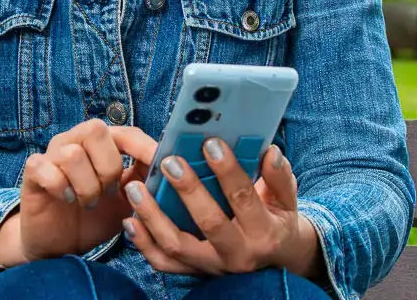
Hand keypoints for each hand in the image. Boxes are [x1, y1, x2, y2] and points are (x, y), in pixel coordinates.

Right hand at [0, 118, 159, 264]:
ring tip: (89, 202)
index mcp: (101, 144)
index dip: (143, 145)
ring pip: (72, 154)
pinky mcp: (32, 172)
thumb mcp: (127, 200)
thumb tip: (171, 167)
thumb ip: (145, 181)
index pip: (125, 132)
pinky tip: (67, 200)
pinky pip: (45, 168)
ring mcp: (52, 154)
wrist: (59, 243)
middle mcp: (75, 141)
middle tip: (108, 192)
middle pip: (96, 130)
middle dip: (108, 166)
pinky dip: (61, 188)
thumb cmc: (94, 216)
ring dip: (86, 185)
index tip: (160, 161)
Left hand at [121, 140, 321, 278]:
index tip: (211, 144)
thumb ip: (279, 177)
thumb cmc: (277, 221)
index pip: (244, 198)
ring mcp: (212, 266)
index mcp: (263, 231)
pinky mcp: (194, 272)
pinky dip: (144, 243)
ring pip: (177, 246)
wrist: (274, 263)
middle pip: (209, 223)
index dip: (228, 171)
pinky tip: (130, 221)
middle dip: (188, 191)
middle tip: (170, 162)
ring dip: (153, 217)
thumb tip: (270, 152)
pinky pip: (164, 263)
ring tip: (135, 188)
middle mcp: (237, 253)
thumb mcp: (286, 200)